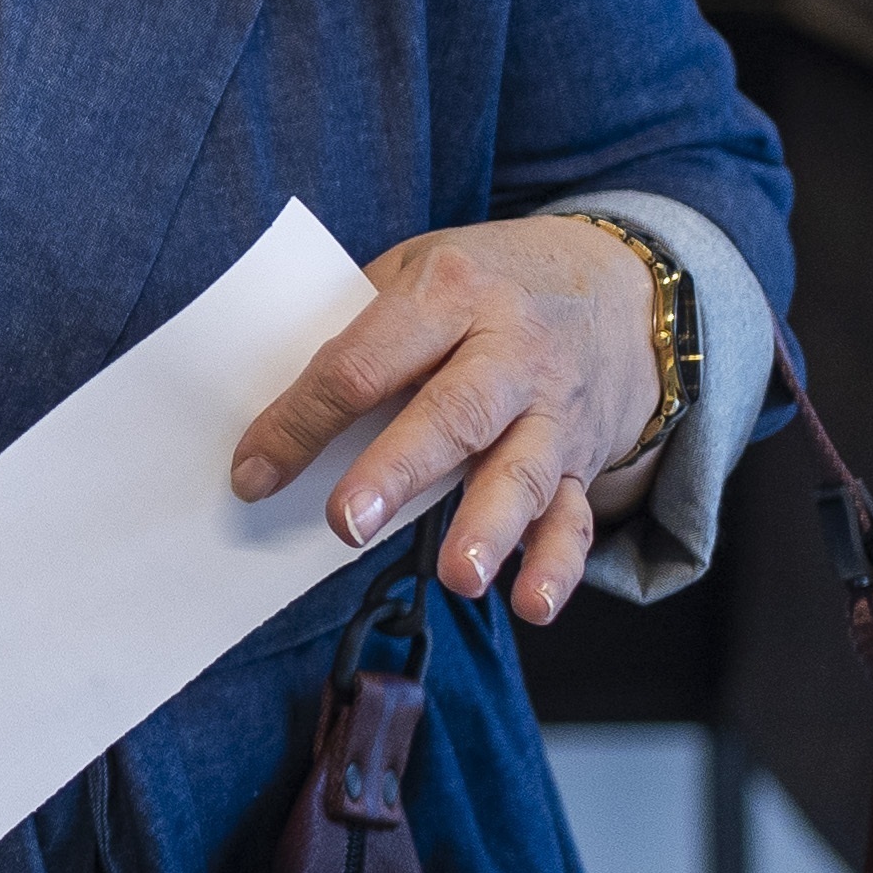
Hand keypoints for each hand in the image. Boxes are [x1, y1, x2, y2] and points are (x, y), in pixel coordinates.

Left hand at [227, 213, 666, 627]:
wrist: (620, 285)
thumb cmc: (488, 282)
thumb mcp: (419, 268)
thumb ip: (357, 331)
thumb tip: (275, 414)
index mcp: (451, 293)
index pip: (364, 363)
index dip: (303, 421)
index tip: (253, 474)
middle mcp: (511, 350)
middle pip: (453, 414)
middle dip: (398, 471)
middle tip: (349, 523)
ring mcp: (553, 408)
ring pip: (521, 472)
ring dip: (488, 527)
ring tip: (458, 575)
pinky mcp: (582, 457)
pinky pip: (575, 515)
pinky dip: (556, 564)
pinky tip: (532, 604)